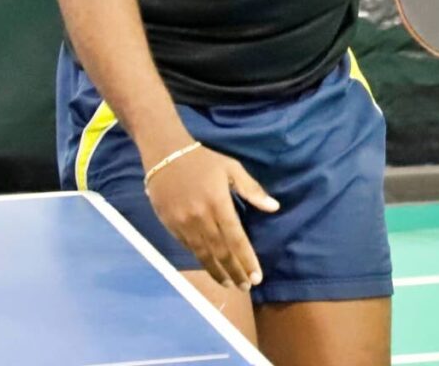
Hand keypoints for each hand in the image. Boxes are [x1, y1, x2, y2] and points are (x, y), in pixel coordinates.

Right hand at [145, 144, 278, 289]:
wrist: (165, 153)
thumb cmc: (203, 160)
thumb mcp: (231, 167)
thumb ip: (252, 189)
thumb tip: (274, 207)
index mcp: (218, 202)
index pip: (236, 238)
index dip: (246, 259)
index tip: (257, 276)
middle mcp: (200, 217)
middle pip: (220, 252)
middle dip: (234, 271)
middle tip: (246, 286)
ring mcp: (183, 223)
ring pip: (203, 254)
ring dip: (217, 271)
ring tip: (229, 283)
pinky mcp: (170, 225)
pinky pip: (188, 247)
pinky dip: (200, 259)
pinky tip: (210, 266)